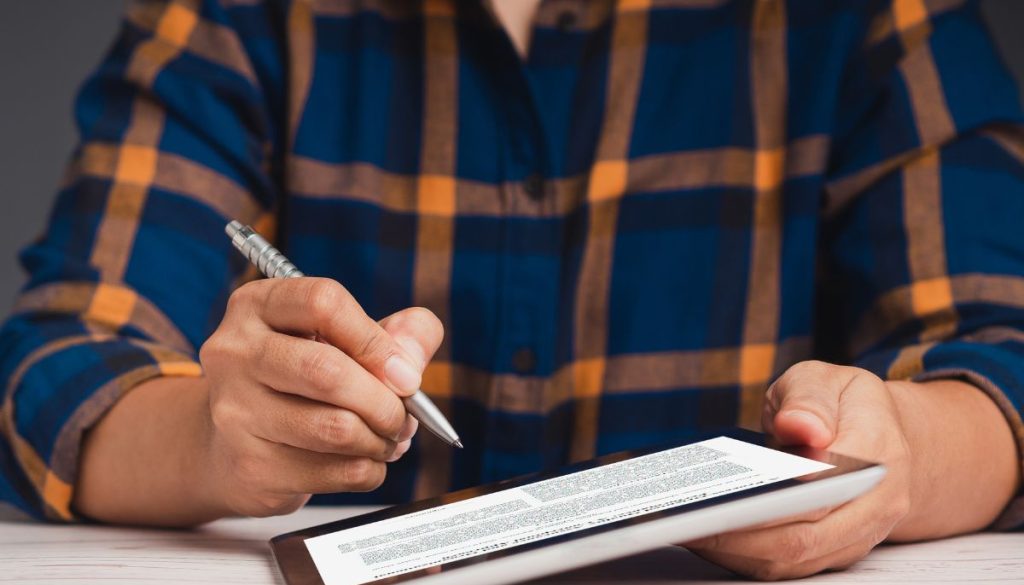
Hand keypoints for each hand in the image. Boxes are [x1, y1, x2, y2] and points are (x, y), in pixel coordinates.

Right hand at [197, 277, 442, 516]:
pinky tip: (365, 462)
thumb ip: (400, 334)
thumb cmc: (304, 380)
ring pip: (334, 429)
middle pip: (327, 371)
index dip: (376, 341)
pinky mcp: (249, 466)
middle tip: (403, 417)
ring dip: (380, 441)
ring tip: (388, 439)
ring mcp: (235, 411)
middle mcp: (234, 351)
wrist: (236, 443)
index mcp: (259, 305)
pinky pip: (334, 472)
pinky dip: (368, 471)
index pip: (324, 303)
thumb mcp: (347, 340)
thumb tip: (411, 364)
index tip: (405, 374)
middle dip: (384, 401)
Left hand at [685, 361, 912, 579]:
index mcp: (879, 453)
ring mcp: (857, 535)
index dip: (776, 502)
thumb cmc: (841, 403)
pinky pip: (787, 565)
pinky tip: (704, 536)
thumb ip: (809, 399)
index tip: (727, 498)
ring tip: (685, 529)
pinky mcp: (833, 551)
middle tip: (686, 520)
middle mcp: (875, 504)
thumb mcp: (825, 379)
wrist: (879, 434)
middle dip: (739, 535)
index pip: (824, 488)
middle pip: (803, 537)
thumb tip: (800, 427)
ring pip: (793, 560)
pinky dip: (743, 556)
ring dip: (735, 551)